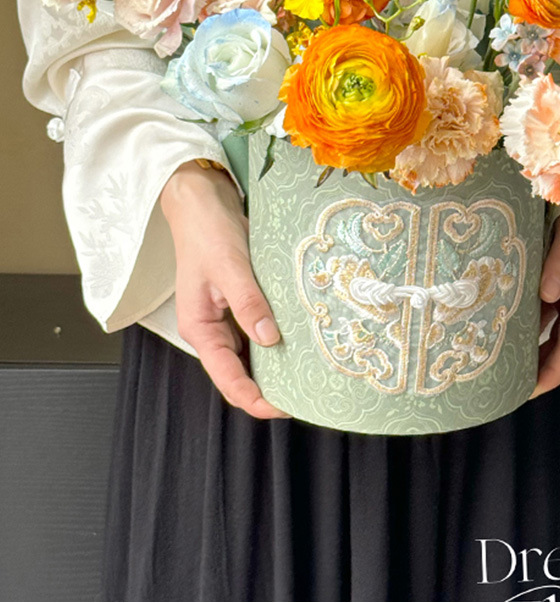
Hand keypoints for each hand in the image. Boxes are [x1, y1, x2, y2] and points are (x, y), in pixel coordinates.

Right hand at [160, 161, 287, 419]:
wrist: (204, 201)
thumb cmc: (209, 232)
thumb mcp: (230, 267)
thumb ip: (248, 303)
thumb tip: (270, 339)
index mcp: (200, 328)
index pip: (228, 379)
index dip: (255, 399)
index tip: (286, 407)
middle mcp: (213, 329)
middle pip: (241, 372)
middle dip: (270, 387)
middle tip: (308, 394)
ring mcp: (228, 316)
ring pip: (254, 353)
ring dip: (278, 364)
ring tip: (310, 374)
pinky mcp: (243, 301)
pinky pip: (261, 329)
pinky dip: (279, 337)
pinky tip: (302, 340)